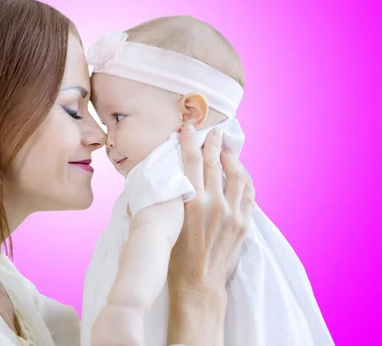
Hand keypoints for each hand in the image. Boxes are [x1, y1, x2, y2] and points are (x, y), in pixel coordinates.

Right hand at [166, 123, 254, 345]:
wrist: (199, 284)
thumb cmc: (176, 257)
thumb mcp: (168, 223)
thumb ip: (170, 198)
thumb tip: (165, 179)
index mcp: (192, 202)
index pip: (191, 161)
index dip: (190, 141)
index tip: (188, 128)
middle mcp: (214, 204)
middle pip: (215, 163)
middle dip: (213, 143)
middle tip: (213, 131)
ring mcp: (232, 213)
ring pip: (237, 175)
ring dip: (231, 158)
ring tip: (227, 149)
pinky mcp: (243, 223)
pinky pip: (248, 192)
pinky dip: (244, 178)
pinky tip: (240, 172)